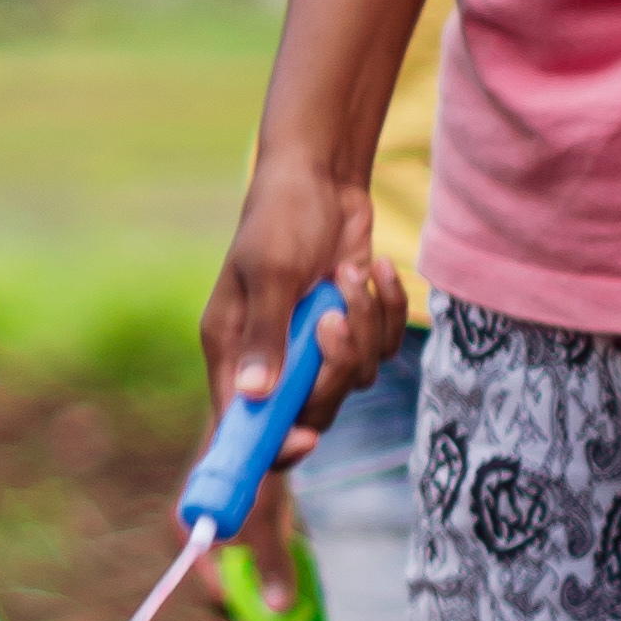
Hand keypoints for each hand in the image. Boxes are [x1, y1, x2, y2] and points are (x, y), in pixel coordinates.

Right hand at [202, 164, 396, 476]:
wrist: (322, 176)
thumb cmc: (281, 216)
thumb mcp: (271, 272)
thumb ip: (266, 335)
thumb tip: (255, 396)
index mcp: (232, 348)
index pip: (243, 423)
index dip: (272, 444)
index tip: (306, 438)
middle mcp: (270, 355)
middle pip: (310, 409)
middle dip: (335, 369)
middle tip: (335, 321)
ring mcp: (313, 344)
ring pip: (356, 378)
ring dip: (366, 326)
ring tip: (349, 274)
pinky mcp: (351, 327)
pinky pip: (384, 348)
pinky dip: (388, 309)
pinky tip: (373, 268)